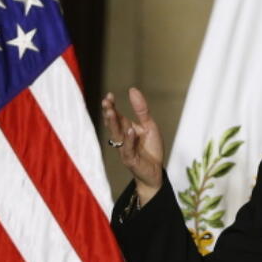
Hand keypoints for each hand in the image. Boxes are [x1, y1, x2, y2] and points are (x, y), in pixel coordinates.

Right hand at [101, 87, 164, 203]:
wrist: (156, 172)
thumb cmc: (151, 149)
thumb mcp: (149, 126)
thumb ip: (141, 110)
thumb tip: (132, 89)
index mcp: (126, 129)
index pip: (116, 116)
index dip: (111, 106)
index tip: (109, 95)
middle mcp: (122, 139)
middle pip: (113, 124)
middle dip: (109, 113)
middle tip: (106, 102)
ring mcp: (124, 149)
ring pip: (117, 135)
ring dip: (113, 124)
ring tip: (111, 111)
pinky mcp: (130, 160)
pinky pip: (128, 149)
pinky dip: (129, 140)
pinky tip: (130, 131)